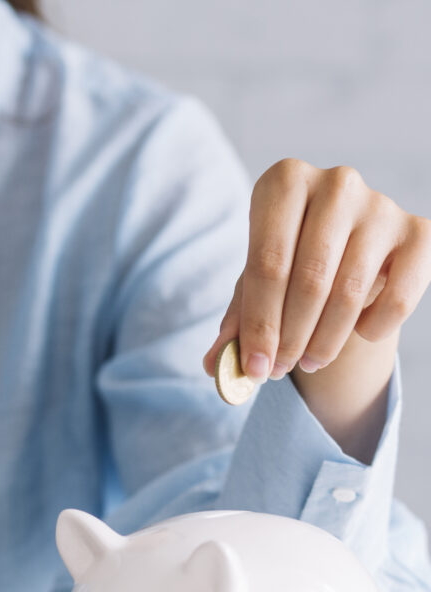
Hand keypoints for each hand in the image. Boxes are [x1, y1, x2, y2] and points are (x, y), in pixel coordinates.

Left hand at [204, 159, 430, 381]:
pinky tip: (358, 334)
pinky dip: (375, 327)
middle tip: (278, 371)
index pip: (267, 264)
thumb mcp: (253, 287)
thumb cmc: (287, 265)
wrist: (342, 250)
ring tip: (308, 363)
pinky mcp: (418, 231)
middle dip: (290, 337)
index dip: (259, 325)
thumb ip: (235, 324)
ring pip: (349, 292)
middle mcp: (336, 183)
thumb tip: (216, 366)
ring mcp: (381, 204)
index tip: (254, 368)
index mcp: (283, 183)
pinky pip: (399, 295)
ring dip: (325, 341)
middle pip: (308, 279)